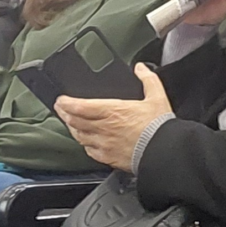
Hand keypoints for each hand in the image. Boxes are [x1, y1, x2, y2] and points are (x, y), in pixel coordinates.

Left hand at [54, 65, 172, 171]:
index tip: (61, 100)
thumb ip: (148, 79)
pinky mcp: (108, 158)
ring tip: (70, 123)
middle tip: (60, 109)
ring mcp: (104, 144)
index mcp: (112, 111)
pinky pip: (89, 151)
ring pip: (79, 136)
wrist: (164, 152)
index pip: (79, 106)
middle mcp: (103, 128)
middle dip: (64, 114)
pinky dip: (85, 144)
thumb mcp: (157, 96)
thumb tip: (140, 68)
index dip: (66, 103)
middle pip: (75, 121)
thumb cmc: (159, 127)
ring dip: (72, 128)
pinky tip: (86, 142)